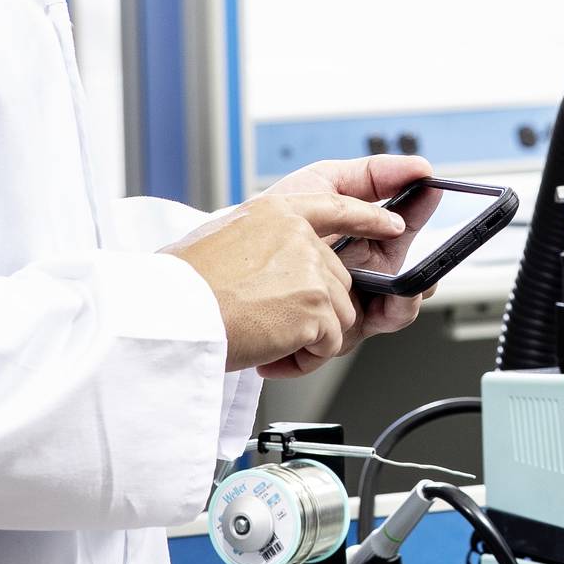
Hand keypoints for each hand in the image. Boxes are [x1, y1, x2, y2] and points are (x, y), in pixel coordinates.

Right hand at [164, 188, 399, 373]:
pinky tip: (270, 350)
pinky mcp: (316, 307)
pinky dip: (304, 358)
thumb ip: (264, 242)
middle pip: (337, 282)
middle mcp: (300, 234)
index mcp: (275, 210)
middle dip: (313, 312)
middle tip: (270, 323)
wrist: (170, 314)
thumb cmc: (183, 287)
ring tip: (265, 335)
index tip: (393, 224)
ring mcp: (312, 269)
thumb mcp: (224, 238)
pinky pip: (330, 344)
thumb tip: (278, 265)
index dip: (369, 217)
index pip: (336, 205)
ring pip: (338, 317)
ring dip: (308, 338)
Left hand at [269, 154, 433, 348]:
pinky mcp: (324, 338)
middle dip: (423, 279)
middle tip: (409, 272)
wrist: (226, 261)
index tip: (431, 223)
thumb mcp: (323, 184)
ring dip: (398, 306)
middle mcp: (368, 276)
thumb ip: (375, 174)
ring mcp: (351, 309)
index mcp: (373, 241)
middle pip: (418, 282)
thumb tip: (422, 168)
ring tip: (388, 298)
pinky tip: (334, 314)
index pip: (416, 240)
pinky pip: (341, 345)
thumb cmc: (274, 220)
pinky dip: (337, 336)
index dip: (431, 235)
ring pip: (395, 315)